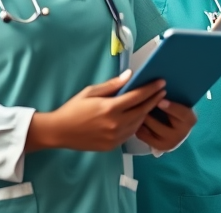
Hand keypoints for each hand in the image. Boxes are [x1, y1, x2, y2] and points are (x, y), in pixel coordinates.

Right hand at [26, 70, 165, 152]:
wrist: (58, 132)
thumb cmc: (73, 108)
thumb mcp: (91, 92)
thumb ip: (112, 85)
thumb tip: (130, 75)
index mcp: (110, 108)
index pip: (137, 97)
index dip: (151, 89)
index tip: (161, 82)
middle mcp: (115, 124)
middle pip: (142, 110)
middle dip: (154, 100)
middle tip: (162, 91)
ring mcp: (114, 136)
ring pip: (138, 123)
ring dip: (146, 112)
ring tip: (153, 102)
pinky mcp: (112, 145)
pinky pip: (130, 133)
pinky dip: (136, 124)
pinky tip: (139, 116)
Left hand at [135, 99, 197, 150]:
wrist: (178, 129)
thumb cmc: (177, 110)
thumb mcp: (180, 103)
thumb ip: (172, 96)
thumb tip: (158, 85)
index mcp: (190, 120)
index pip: (182, 113)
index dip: (171, 107)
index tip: (160, 100)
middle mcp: (181, 134)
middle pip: (161, 124)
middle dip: (148, 112)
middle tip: (137, 102)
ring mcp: (170, 143)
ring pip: (150, 129)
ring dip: (140, 117)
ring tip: (131, 108)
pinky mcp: (159, 147)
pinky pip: (143, 135)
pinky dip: (137, 126)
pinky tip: (132, 118)